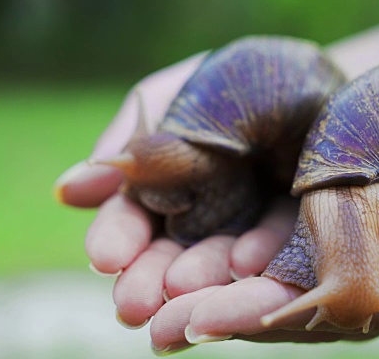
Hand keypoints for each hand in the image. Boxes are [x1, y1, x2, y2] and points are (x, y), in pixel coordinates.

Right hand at [54, 52, 299, 327]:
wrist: (312, 74)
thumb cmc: (228, 81)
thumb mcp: (169, 97)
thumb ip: (126, 141)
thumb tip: (67, 193)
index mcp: (163, 187)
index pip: (132, 221)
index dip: (117, 239)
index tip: (104, 258)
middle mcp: (202, 216)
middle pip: (171, 256)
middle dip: (150, 280)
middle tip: (133, 304)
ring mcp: (248, 228)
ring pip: (220, 263)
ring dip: (199, 282)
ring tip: (182, 293)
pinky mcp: (297, 234)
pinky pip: (280, 249)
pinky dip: (260, 256)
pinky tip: (243, 263)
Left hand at [147, 129, 378, 353]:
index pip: (332, 320)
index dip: (264, 321)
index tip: (196, 324)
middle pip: (293, 305)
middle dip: (222, 312)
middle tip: (148, 321)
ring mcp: (378, 255)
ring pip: (292, 271)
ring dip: (226, 277)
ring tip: (155, 290)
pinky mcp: (376, 221)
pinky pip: (313, 229)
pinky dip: (262, 236)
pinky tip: (215, 237)